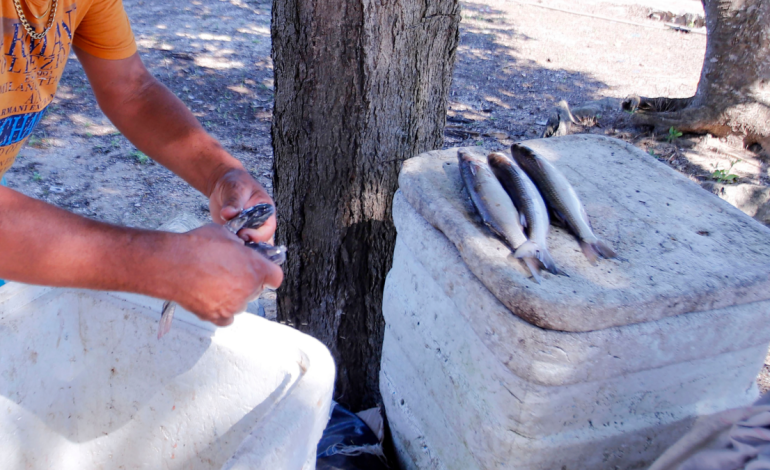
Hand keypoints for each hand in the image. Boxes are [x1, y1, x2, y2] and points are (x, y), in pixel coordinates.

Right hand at [163, 224, 282, 325]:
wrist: (172, 264)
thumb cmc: (196, 247)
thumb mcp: (224, 234)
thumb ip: (238, 245)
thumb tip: (240, 248)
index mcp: (256, 268)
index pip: (275, 276)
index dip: (268, 273)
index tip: (262, 272)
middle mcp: (249, 289)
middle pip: (256, 289)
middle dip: (246, 282)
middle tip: (229, 272)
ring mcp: (234, 305)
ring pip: (241, 303)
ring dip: (233, 296)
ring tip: (214, 283)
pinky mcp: (218, 317)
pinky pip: (227, 317)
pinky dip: (221, 310)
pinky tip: (210, 298)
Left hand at [209, 168, 275, 242]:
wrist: (222, 183)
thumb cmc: (235, 182)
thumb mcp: (236, 188)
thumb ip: (234, 201)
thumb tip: (228, 213)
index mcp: (266, 212)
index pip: (267, 230)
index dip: (257, 235)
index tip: (242, 233)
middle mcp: (259, 224)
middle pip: (260, 242)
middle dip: (248, 244)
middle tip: (234, 240)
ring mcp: (247, 230)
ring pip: (249, 245)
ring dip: (240, 247)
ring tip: (228, 242)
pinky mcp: (236, 234)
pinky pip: (236, 244)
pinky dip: (230, 245)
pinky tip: (222, 242)